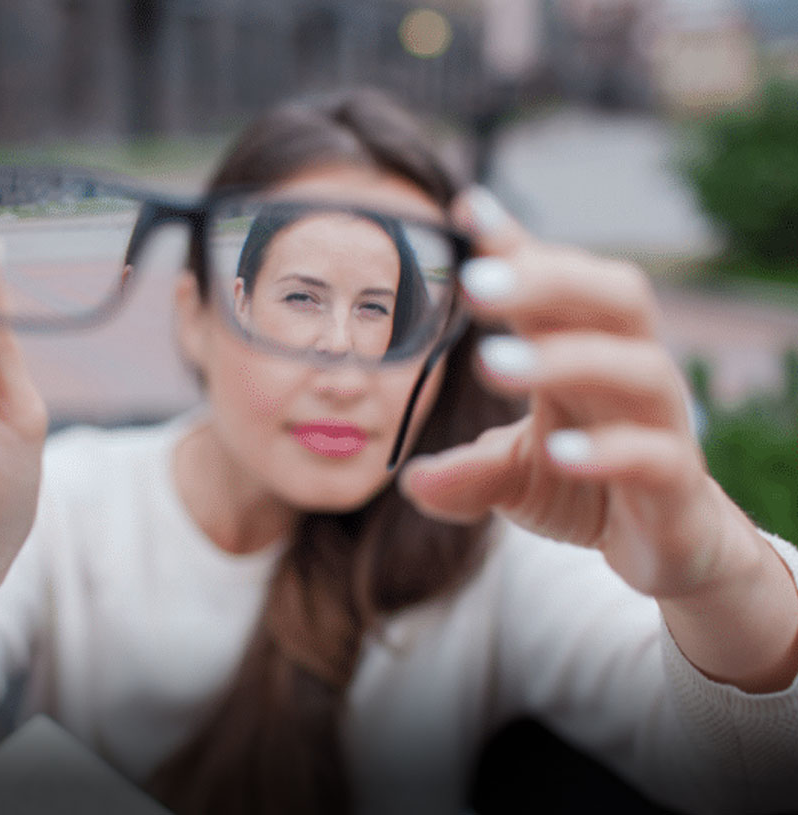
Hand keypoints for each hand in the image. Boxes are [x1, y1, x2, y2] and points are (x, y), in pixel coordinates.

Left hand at [400, 189, 757, 600]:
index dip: (514, 244)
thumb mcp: (514, 474)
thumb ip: (466, 470)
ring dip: (565, 358)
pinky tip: (560, 451)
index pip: (556, 282)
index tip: (464, 211)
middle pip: (612, 297)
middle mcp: (629, 370)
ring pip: (637, 367)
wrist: (670, 548)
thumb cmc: (587, 484)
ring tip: (490, 363)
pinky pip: (655, 454)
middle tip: (473, 284)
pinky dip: (609, 450)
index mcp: (584, 349)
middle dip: (545, 281)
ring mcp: (661, 423)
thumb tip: (409, 480)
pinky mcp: (678, 482)